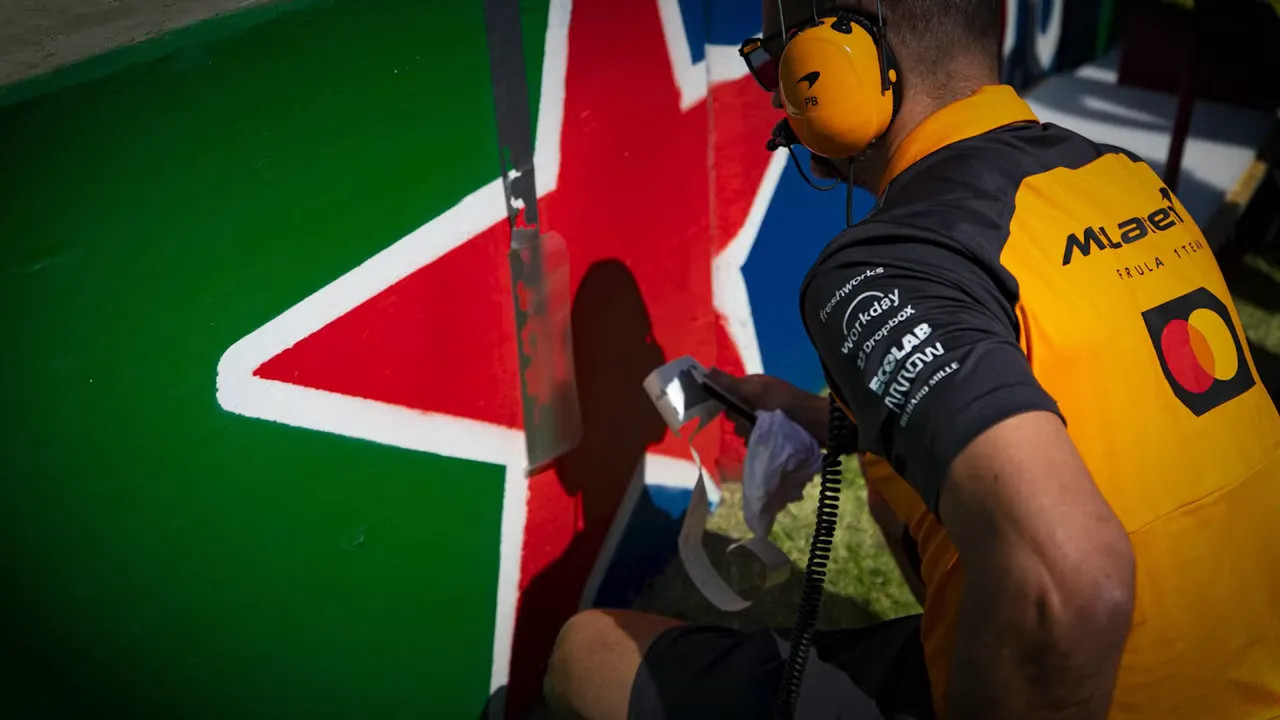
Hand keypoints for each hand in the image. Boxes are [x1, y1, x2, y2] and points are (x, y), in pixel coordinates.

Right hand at [707, 369, 828, 445]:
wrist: (819, 425)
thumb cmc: (788, 403)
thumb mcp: (758, 391)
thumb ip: (732, 384)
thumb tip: (706, 371)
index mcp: (752, 386)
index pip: (726, 393)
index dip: (721, 401)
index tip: (723, 410)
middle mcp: (756, 400)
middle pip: (733, 413)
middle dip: (738, 421)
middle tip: (750, 422)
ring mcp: (764, 418)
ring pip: (742, 428)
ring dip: (748, 433)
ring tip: (761, 434)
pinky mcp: (771, 434)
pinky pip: (754, 438)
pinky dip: (757, 441)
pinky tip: (765, 443)